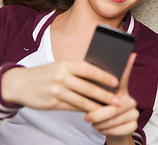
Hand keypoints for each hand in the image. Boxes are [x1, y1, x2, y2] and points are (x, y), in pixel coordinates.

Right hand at [2, 60, 120, 111]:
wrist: (20, 83)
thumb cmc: (47, 73)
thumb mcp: (61, 66)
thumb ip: (78, 71)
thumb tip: (101, 77)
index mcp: (66, 64)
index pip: (89, 69)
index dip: (104, 76)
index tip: (117, 81)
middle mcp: (61, 77)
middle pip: (87, 88)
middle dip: (104, 95)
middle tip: (118, 100)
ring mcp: (56, 91)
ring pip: (81, 101)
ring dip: (97, 106)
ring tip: (110, 109)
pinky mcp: (52, 103)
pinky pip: (73, 108)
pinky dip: (85, 110)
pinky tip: (94, 112)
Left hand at [85, 53, 138, 144]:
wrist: (110, 130)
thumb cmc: (100, 112)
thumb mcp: (97, 101)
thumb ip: (95, 90)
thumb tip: (89, 75)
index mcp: (121, 90)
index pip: (124, 76)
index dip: (127, 67)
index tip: (131, 55)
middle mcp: (131, 99)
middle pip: (115, 105)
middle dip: (99, 113)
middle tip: (87, 117)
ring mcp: (134, 112)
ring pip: (116, 119)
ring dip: (101, 124)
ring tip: (92, 123)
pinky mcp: (134, 125)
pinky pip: (119, 129)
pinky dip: (107, 131)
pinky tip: (101, 129)